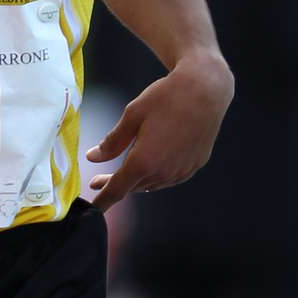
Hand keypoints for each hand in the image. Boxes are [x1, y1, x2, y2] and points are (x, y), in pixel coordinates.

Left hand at [86, 50, 232, 209]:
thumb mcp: (132, 115)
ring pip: (152, 184)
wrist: (206, 89)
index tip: (91, 209)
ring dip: (137, 180)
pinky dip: (156, 175)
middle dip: (115, 185)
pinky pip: (170, 178)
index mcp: (144, 161)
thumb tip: (93, 158)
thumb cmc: (166, 97)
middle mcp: (164, 172)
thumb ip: (112, 142)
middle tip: (98, 181)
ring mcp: (182, 170)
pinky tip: (152, 165)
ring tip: (125, 172)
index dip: (102, 201)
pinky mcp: (195, 165)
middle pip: (133, 187)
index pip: (117, 190)